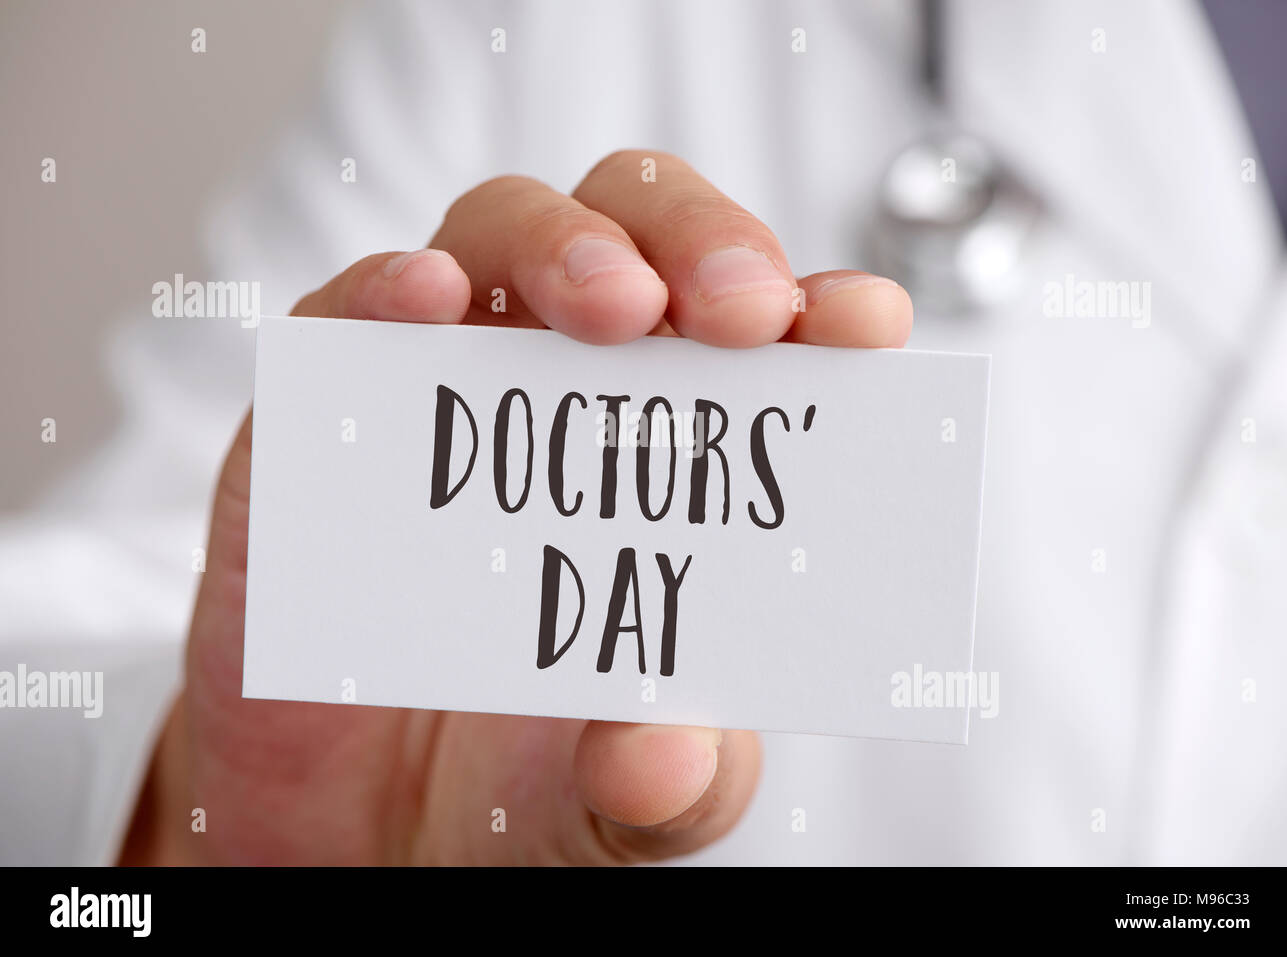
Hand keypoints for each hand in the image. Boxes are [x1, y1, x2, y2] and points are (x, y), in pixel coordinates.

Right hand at [123, 151, 910, 864]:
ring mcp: (446, 398)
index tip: (862, 324)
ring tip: (611, 310)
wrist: (357, 839)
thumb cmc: (517, 790)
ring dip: (564, 246)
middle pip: (640, 237)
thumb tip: (665, 747)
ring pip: (502, 236)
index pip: (760, 344)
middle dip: (699, 243)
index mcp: (677, 466)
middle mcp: (569, 403)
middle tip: (738, 313)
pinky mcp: (323, 424)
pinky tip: (427, 297)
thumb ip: (668, 785)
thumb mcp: (626, 806)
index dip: (818, 311)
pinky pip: (343, 318)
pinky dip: (381, 290)